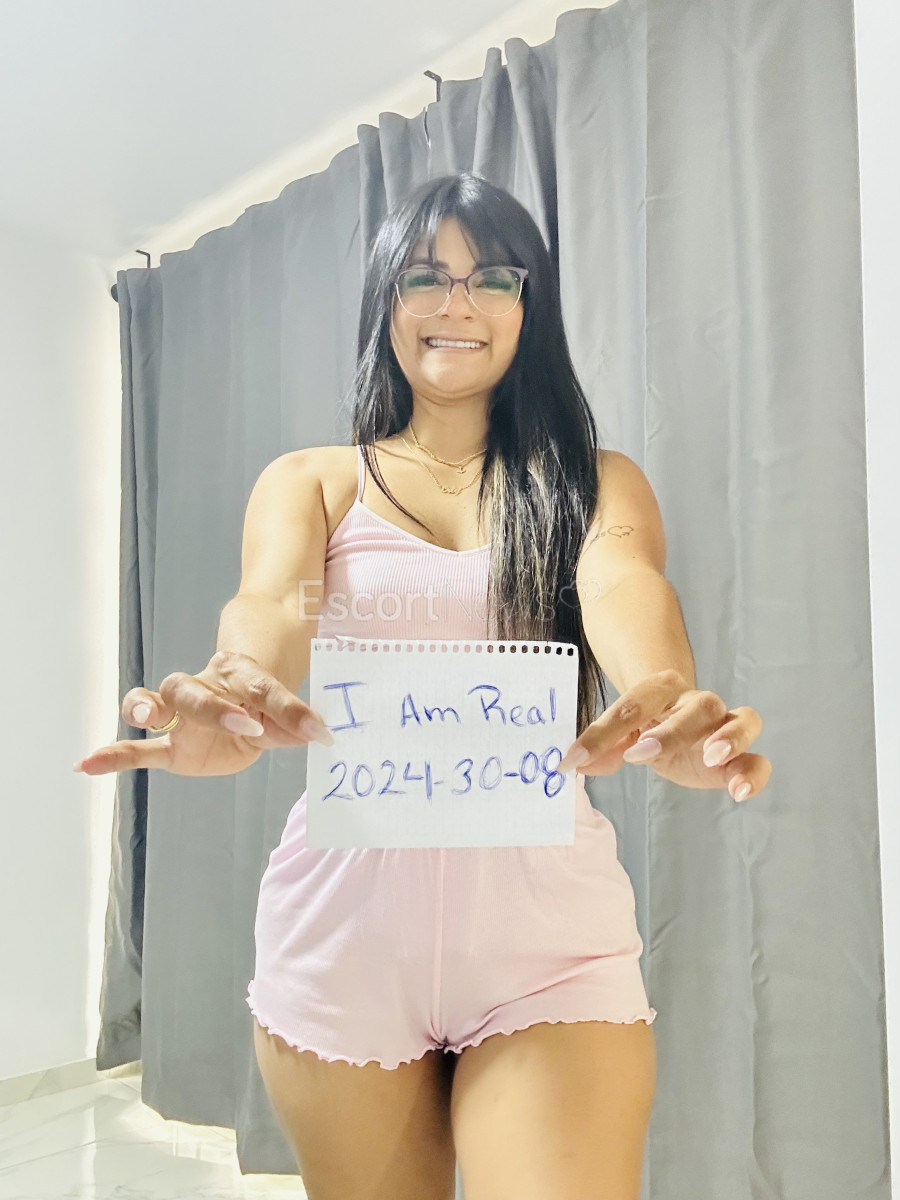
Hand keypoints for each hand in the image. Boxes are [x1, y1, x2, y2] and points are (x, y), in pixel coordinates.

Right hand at [73, 650, 333, 777]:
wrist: (246, 691)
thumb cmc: (265, 699)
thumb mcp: (288, 711)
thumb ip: (296, 723)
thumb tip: (321, 736)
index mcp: (243, 677)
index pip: (265, 690)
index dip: (288, 709)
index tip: (314, 729)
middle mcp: (207, 688)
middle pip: (197, 690)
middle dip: (216, 708)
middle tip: (247, 724)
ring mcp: (184, 715)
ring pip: (161, 699)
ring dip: (150, 706)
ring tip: (147, 716)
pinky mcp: (173, 747)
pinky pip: (138, 750)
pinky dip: (114, 756)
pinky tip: (86, 765)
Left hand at [557, 669, 770, 802]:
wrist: (677, 719)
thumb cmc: (648, 724)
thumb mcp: (619, 733)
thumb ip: (600, 747)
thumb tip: (575, 766)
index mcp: (661, 690)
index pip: (632, 704)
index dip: (604, 731)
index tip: (577, 758)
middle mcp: (697, 703)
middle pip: (697, 705)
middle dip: (672, 729)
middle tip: (644, 752)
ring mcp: (723, 726)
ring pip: (743, 719)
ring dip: (730, 737)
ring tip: (713, 758)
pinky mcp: (739, 756)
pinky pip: (758, 760)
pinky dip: (754, 774)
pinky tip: (738, 792)